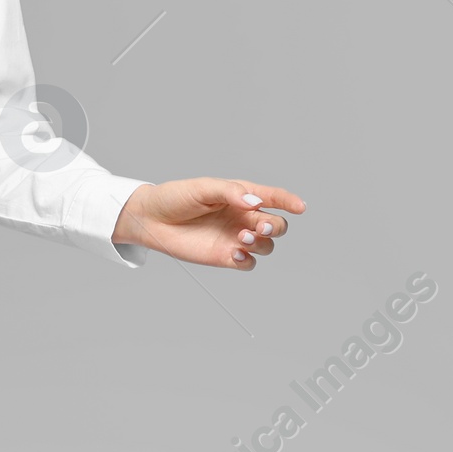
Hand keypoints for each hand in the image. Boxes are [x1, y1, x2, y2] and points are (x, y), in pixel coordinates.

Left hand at [111, 178, 304, 269]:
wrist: (152, 219)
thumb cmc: (177, 198)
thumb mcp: (204, 188)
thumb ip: (231, 192)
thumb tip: (255, 202)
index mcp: (242, 196)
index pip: (274, 198)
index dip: (290, 201)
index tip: (300, 207)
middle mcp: (243, 217)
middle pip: (276, 225)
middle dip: (275, 227)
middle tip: (257, 227)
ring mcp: (235, 238)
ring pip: (266, 245)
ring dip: (261, 243)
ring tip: (240, 237)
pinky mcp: (224, 256)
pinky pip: (248, 263)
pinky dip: (247, 260)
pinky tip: (235, 254)